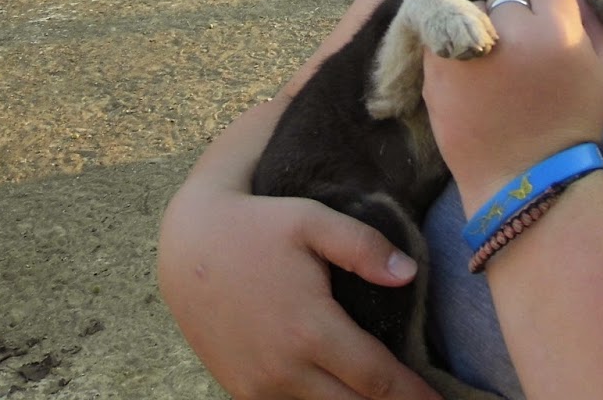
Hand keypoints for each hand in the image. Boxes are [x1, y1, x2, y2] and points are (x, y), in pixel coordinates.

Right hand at [157, 176, 441, 399]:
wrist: (187, 245)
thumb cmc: (257, 227)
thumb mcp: (312, 220)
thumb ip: (363, 246)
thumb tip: (409, 273)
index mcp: (309, 331)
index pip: (377, 380)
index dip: (415, 395)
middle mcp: (284, 371)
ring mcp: (259, 387)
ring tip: (384, 396)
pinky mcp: (242, 390)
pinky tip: (342, 393)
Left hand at [422, 0, 602, 216]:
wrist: (525, 179)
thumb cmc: (572, 127)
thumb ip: (596, 25)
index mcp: (557, 31)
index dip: (549, 12)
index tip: (546, 37)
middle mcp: (512, 32)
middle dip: (515, 18)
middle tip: (518, 53)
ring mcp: (471, 48)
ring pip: (474, 11)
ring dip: (483, 28)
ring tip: (492, 66)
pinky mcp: (440, 67)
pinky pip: (445, 35)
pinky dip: (456, 47)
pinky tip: (470, 75)